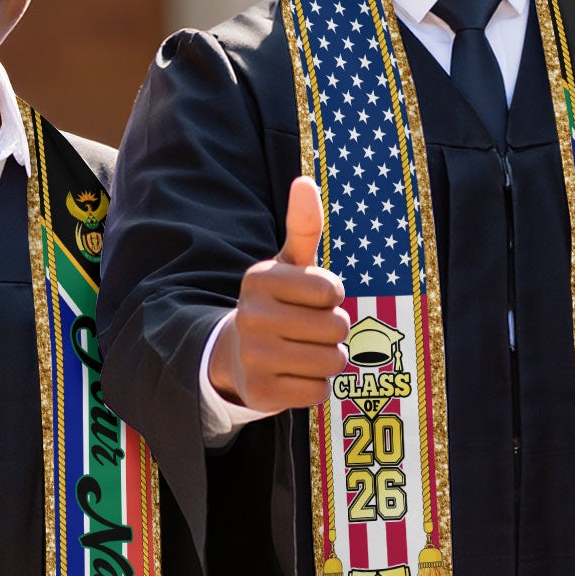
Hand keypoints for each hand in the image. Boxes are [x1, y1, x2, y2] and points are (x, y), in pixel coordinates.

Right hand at [209, 177, 349, 412]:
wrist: (237, 355)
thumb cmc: (278, 303)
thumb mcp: (289, 264)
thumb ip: (303, 226)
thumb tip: (305, 181)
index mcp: (259, 279)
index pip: (332, 291)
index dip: (332, 297)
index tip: (311, 298)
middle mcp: (250, 317)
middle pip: (337, 327)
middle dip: (333, 330)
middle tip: (307, 329)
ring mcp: (252, 358)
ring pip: (332, 361)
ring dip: (328, 358)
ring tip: (303, 350)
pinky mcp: (260, 394)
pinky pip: (318, 391)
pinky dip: (314, 386)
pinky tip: (292, 375)